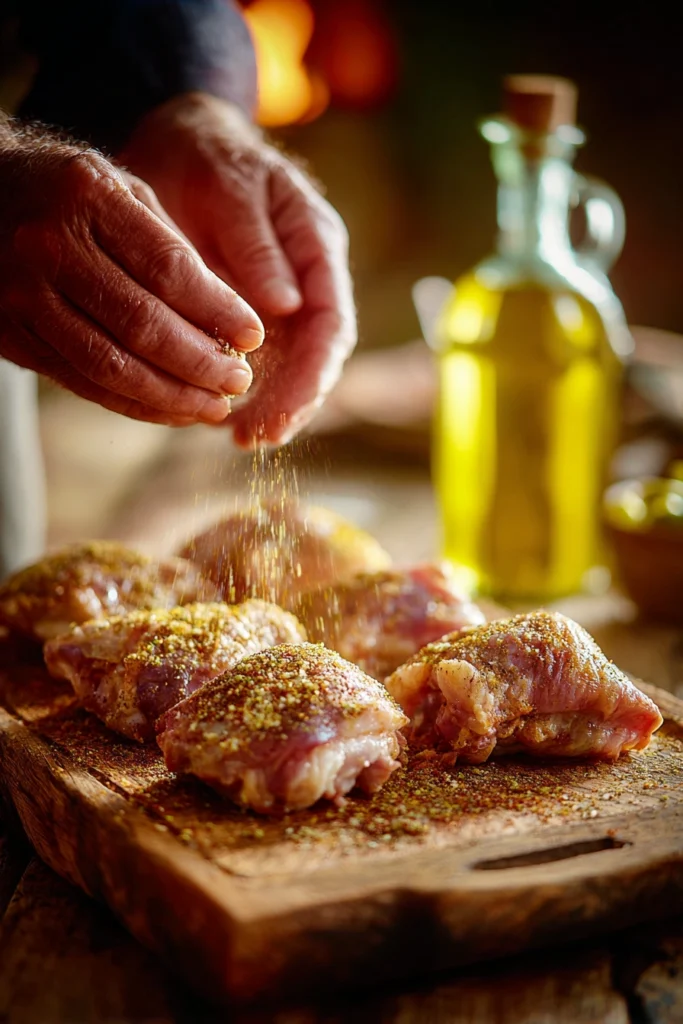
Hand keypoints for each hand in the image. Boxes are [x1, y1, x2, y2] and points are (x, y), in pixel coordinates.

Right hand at [0, 128, 264, 425]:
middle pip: (141, 325)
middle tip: (239, 381)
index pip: (168, 270)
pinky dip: (133, 403)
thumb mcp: (121, 190)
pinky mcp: (11, 336)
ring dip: (171, 395)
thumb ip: (169, 245)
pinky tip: (171, 409)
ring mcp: (22, 296)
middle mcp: (48, 248)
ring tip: (213, 405)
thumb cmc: (69, 193)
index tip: (254, 337)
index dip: (217, 311)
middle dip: (200, 363)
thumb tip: (227, 318)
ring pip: (110, 366)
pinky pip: (82, 382)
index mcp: (87, 200)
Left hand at [120, 92, 356, 444]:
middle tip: (258, 439)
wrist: (178, 145)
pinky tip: (223, 419)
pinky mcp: (253, 315)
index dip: (314, 373)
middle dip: (293, 402)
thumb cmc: (206, 156)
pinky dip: (245, 393)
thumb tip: (287, 306)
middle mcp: (308, 280)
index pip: (332, 322)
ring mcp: (283, 300)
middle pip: (318, 355)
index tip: (285, 410)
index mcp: (317, 245)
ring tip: (242, 440)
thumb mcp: (228, 186)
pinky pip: (259, 362)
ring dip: (272, 407)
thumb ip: (257, 244)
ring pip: (291, 366)